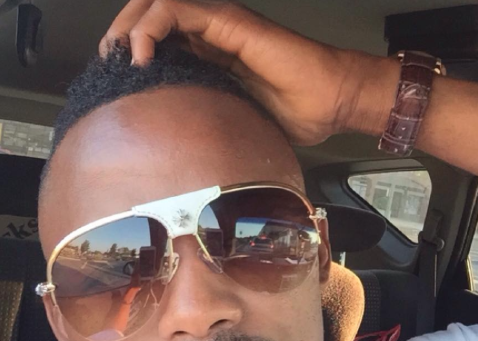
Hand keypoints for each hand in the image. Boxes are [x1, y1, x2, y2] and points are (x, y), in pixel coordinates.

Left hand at [100, 0, 391, 144]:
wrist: (332, 101)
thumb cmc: (296, 114)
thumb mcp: (239, 125)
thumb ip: (210, 122)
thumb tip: (183, 151)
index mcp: (211, 57)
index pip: (158, 43)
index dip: (130, 56)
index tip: (115, 84)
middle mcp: (210, 35)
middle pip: (148, 19)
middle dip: (119, 36)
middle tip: (107, 64)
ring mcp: (219, 24)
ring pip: (154, 6)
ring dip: (126, 27)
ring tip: (116, 56)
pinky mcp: (228, 21)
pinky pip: (175, 11)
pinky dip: (150, 28)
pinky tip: (142, 56)